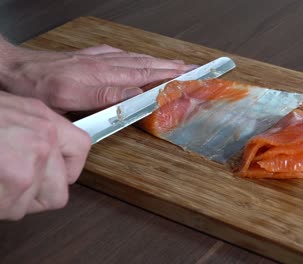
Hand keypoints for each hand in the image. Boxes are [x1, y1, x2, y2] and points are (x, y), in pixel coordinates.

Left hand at [0, 44, 196, 112]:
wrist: (14, 69)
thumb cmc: (37, 87)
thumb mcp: (69, 98)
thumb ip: (105, 96)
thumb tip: (136, 93)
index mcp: (104, 75)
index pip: (146, 76)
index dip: (170, 77)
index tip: (189, 76)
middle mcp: (105, 64)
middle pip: (147, 65)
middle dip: (172, 67)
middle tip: (193, 68)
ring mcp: (98, 59)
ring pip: (137, 60)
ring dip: (160, 62)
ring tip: (176, 64)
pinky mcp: (90, 58)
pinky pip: (122, 56)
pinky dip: (138, 58)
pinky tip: (141, 59)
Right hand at [0, 91, 90, 219]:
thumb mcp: (7, 112)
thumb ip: (29, 133)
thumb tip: (44, 156)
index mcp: (42, 118)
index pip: (80, 149)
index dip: (64, 170)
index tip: (49, 176)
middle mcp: (43, 137)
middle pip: (58, 191)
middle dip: (30, 196)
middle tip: (5, 183)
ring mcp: (30, 160)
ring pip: (28, 205)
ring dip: (5, 201)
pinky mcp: (17, 178)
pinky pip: (9, 210)